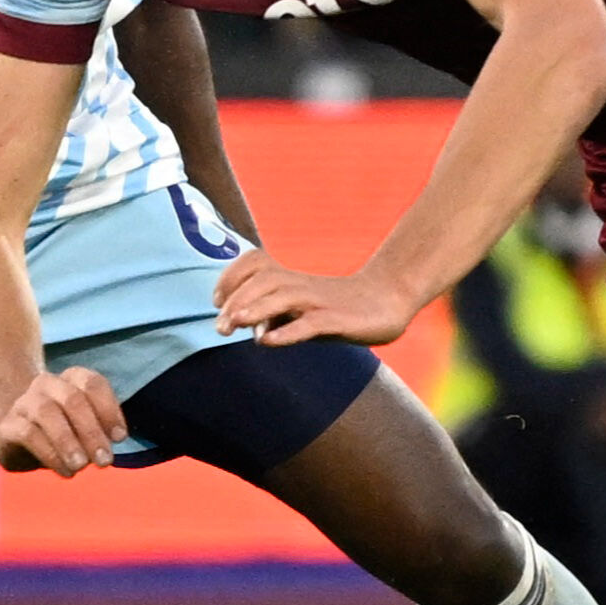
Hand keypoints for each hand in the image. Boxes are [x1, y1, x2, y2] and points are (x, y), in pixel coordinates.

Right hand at [0, 362, 127, 477]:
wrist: (16, 439)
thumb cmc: (62, 432)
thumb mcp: (85, 429)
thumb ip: (100, 431)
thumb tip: (113, 440)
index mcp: (71, 379)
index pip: (93, 383)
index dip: (109, 409)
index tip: (120, 438)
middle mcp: (47, 384)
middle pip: (72, 398)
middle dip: (91, 431)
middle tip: (104, 461)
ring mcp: (24, 402)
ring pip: (47, 412)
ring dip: (68, 441)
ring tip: (81, 466)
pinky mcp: (7, 425)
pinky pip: (28, 434)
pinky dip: (50, 454)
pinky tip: (65, 472)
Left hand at [214, 245, 417, 346]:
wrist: (389, 300)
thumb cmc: (339, 308)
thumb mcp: (303, 312)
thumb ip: (279, 319)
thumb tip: (254, 333)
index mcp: (291, 279)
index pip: (255, 262)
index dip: (231, 276)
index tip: (216, 301)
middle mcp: (302, 285)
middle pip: (263, 280)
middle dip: (236, 300)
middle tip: (219, 327)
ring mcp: (319, 302)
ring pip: (282, 298)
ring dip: (255, 310)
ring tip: (234, 325)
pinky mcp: (337, 320)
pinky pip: (309, 324)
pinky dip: (287, 332)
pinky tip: (268, 342)